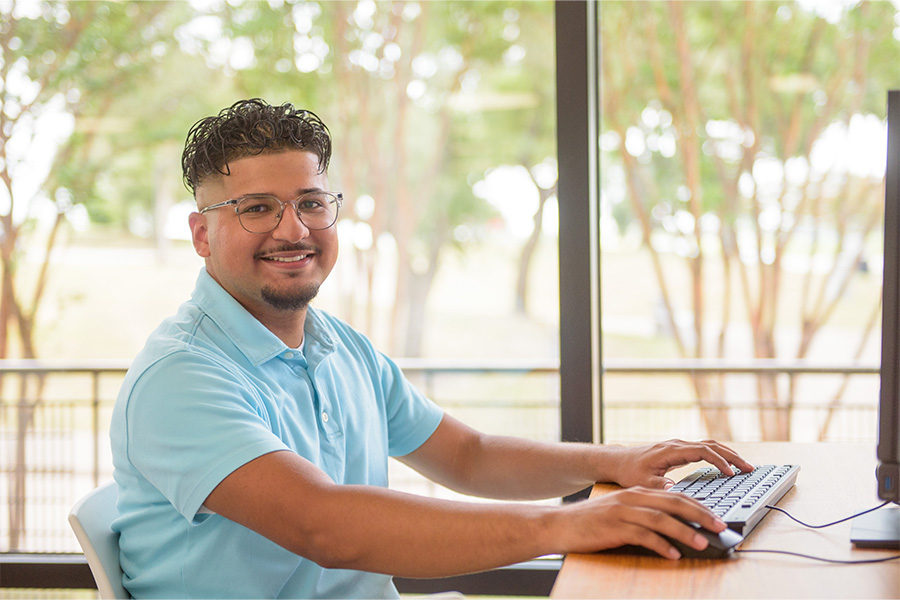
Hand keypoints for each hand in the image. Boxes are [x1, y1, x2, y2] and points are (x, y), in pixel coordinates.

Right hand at [554, 486, 726, 558]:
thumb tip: (677, 529)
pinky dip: (661, 545)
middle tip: (720, 527)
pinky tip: (672, 554)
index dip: (700, 506)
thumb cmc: (593, 522)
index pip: (676, 496)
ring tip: (701, 542)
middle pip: (674, 503)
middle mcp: (633, 498)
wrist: (561, 524)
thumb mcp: (622, 513)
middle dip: (701, 515)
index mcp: (637, 493)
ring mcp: (623, 512)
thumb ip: (646, 515)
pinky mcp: (614, 527)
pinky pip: (643, 536)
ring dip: (684, 531)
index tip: (718, 518)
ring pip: (661, 518)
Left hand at [607, 439, 754, 488]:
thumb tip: (674, 489)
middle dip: (732, 456)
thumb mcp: (642, 481)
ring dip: (728, 454)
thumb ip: (658, 486)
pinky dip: (719, 455)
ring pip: (709, 445)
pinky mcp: (679, 450)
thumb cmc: (630, 471)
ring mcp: (679, 446)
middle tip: (750, 469)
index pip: (703, 451)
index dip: (719, 461)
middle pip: (711, 445)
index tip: (732, 473)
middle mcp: (678, 445)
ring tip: (745, 467)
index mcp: (671, 450)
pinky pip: (704, 449)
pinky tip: (727, 465)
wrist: (619, 461)